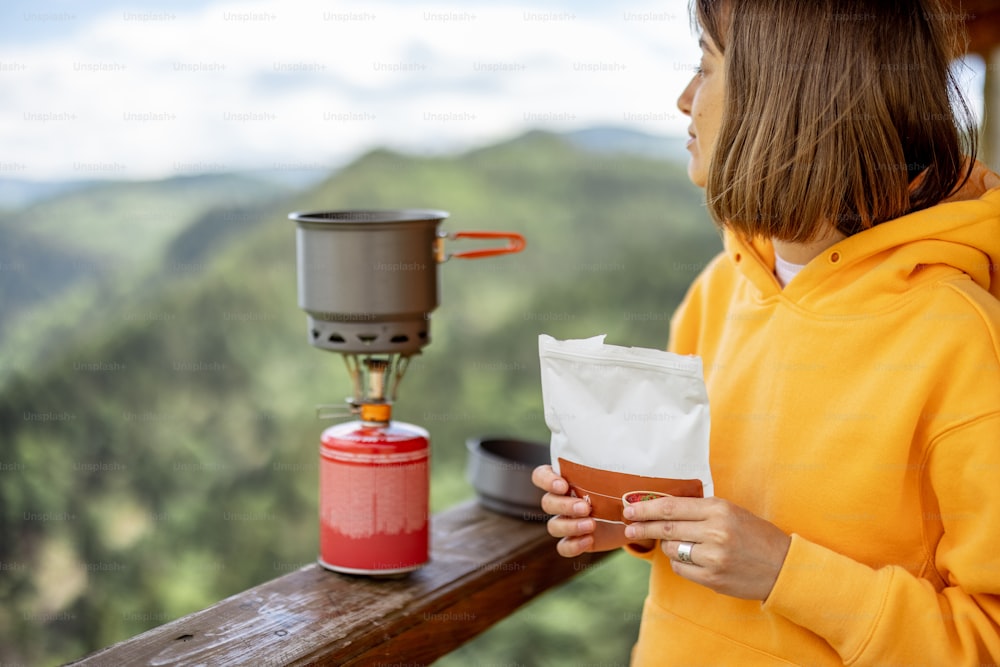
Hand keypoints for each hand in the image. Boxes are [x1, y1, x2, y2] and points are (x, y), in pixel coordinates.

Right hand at [531, 465, 642, 556]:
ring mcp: (566, 521)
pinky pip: (563, 546)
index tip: (564, 485)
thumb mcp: (619, 477)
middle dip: (565, 505)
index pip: (541, 476)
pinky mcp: (574, 540)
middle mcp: (561, 500)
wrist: (632, 518)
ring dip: (570, 526)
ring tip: (591, 525)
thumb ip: (613, 470)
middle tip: (586, 507)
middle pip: (547, 502)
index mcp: (565, 480)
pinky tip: (589, 539)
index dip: (546, 481)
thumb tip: (627, 457)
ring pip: (553, 525)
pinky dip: (573, 545)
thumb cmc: (621, 490)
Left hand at [623, 495, 790, 600]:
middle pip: (665, 528)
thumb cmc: (755, 535)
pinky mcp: (712, 578)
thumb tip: (661, 509)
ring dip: (667, 546)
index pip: (671, 507)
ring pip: (671, 549)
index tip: (630, 509)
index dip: (646, 508)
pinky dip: (679, 563)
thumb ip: (699, 510)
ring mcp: (713, 557)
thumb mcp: (731, 512)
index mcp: (718, 509)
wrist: (783, 567)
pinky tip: (689, 559)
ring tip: (676, 544)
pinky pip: (680, 569)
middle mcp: (715, 531)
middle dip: (642, 526)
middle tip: (628, 526)